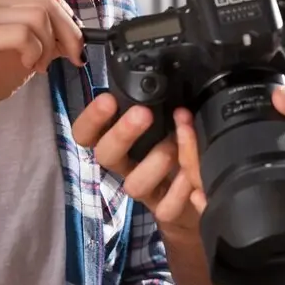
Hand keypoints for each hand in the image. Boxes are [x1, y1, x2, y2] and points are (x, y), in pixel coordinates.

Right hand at [0, 0, 84, 134]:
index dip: (65, 8)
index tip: (69, 38)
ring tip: (40, 65)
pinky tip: (27, 65)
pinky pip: (22, 34)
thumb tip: (77, 30)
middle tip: (71, 57)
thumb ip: (49, 32)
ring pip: (38, 15)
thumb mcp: (27, 49)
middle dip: (69, 31)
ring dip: (49, 45)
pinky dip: (34, 52)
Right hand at [71, 98, 204, 239]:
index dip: (90, 119)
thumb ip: (159, 104)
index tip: (108, 100)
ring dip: (156, 161)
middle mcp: (127, 166)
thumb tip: (161, 72)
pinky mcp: (165, 211)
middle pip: (105, 156)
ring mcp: (145, 190)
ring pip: (134, 185)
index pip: (86, 134)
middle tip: (143, 114)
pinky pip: (165, 208)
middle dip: (122, 134)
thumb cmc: (179, 148)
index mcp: (121, 142)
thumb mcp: (167, 121)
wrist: (199, 196)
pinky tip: (191, 176)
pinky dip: (179, 190)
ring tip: (176, 145)